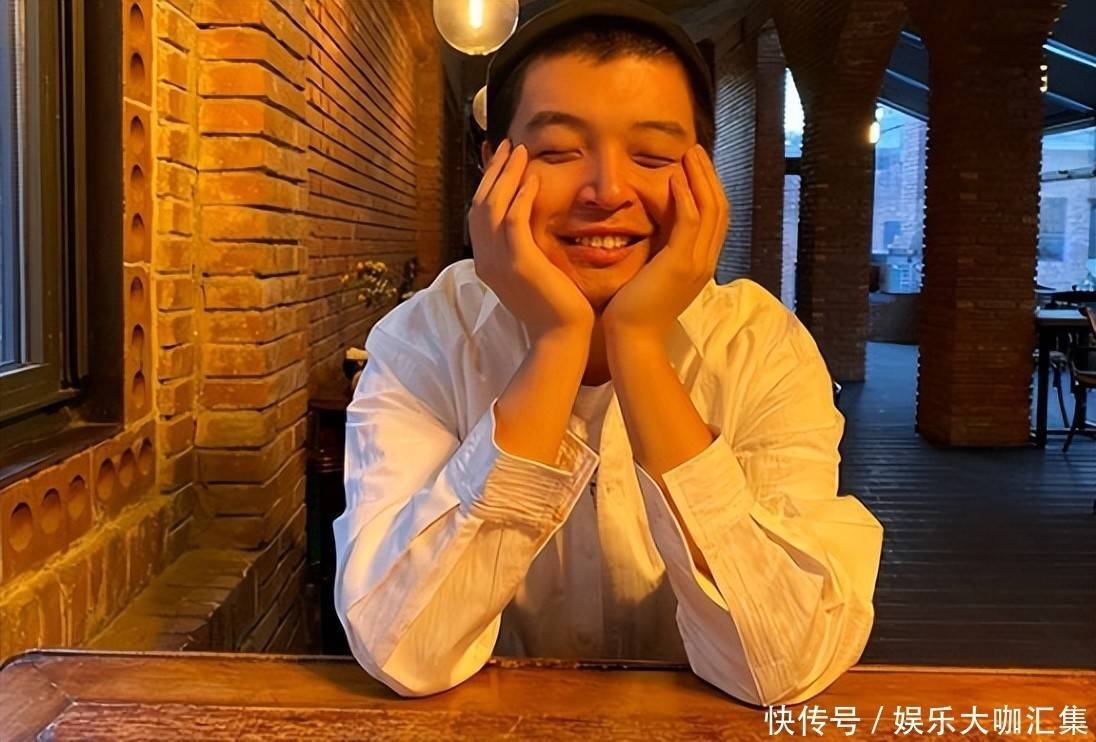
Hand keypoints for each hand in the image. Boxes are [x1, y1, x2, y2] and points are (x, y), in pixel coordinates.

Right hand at [469, 139, 594, 341]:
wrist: (559, 336)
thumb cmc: (553, 309)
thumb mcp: (530, 275)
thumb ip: (522, 251)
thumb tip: (527, 228)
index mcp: (486, 263)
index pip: (479, 214)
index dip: (488, 183)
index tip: (501, 161)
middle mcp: (485, 260)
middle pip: (480, 203)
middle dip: (494, 171)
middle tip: (507, 146)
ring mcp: (499, 261)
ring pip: (493, 206)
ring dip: (507, 175)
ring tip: (520, 152)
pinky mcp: (519, 262)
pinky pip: (514, 219)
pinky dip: (521, 195)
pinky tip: (533, 178)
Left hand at [602, 144, 728, 341]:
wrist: (633, 338)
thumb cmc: (635, 310)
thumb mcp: (655, 274)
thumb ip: (662, 250)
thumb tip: (655, 229)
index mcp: (701, 263)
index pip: (715, 218)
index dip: (708, 188)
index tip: (695, 166)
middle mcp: (705, 261)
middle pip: (719, 208)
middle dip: (708, 176)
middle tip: (695, 150)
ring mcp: (696, 263)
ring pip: (709, 210)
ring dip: (699, 178)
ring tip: (688, 155)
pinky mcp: (680, 264)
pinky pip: (689, 222)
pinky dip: (685, 198)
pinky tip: (675, 179)